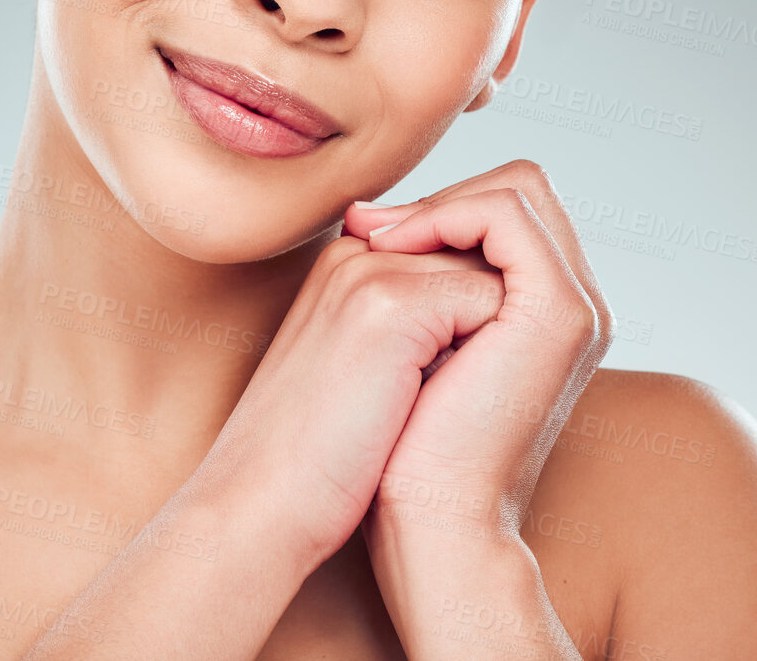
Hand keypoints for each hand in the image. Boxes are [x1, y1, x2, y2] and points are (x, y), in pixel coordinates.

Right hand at [195, 214, 510, 564]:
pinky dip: (492, 352)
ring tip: (449, 399)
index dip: (469, 320)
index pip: (450, 254)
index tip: (448, 381)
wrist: (262, 502)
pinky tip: (449, 401)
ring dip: (493, 337)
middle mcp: (353, 256)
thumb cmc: (317, 455)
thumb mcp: (361, 372)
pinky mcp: (392, 305)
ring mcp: (368, 274)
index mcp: (343, 265)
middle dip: (488, 323)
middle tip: (455, 394)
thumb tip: (480, 324)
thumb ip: (408, 328)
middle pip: (474, 260)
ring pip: (490, 276)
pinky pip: (493, 298)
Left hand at [340, 159, 613, 547]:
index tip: (369, 231)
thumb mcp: (411, 339)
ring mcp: (575, 305)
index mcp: (542, 309)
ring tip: (382, 241)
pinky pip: (507, 215)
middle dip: (443, 193)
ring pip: (518, 188)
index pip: (504, 206)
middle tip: (374, 230)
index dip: (438, 204)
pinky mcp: (558, 313)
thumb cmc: (404, 440)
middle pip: (520, 186)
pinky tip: (397, 249)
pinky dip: (447, 214)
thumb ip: (421, 276)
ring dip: (441, 201)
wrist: (428, 515)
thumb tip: (370, 213)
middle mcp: (572, 302)